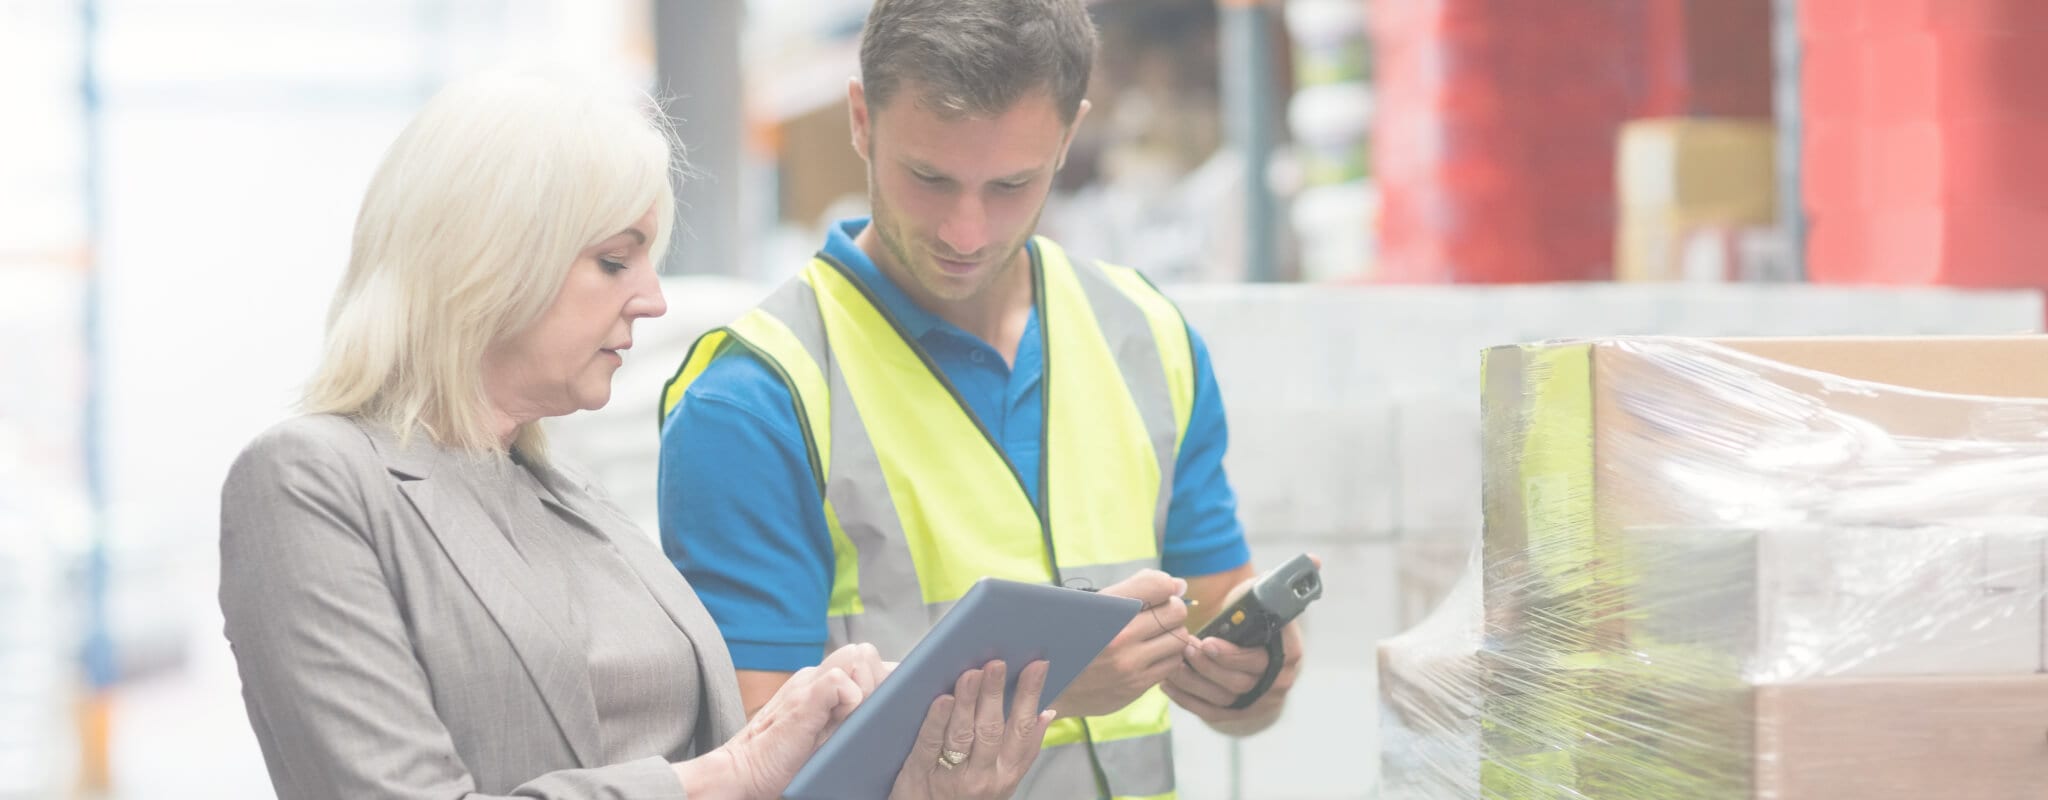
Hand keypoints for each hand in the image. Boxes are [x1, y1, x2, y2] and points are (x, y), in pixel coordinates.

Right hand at [691, 643, 885, 799]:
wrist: (742, 774)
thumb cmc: (784, 763)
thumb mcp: (824, 735)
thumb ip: (847, 716)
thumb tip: (886, 709)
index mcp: (820, 683)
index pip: (866, 662)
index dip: (885, 679)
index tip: (892, 704)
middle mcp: (814, 677)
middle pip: (866, 654)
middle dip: (880, 681)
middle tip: (872, 716)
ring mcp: (807, 684)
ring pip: (859, 657)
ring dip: (868, 688)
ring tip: (857, 720)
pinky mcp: (803, 698)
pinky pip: (841, 680)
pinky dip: (852, 701)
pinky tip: (842, 724)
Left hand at [890, 659, 1054, 799]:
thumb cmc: (966, 795)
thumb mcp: (1001, 779)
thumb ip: (1023, 749)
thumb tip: (1046, 713)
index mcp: (1006, 773)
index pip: (1023, 729)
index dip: (1030, 696)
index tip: (1037, 665)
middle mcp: (983, 777)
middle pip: (992, 729)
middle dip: (995, 693)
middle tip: (997, 663)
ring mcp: (952, 776)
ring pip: (963, 734)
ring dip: (968, 701)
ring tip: (971, 673)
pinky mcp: (920, 773)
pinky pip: (931, 744)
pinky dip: (937, 721)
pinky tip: (943, 699)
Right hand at [1046, 569, 1189, 718]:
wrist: (1047, 686)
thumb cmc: (1069, 638)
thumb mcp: (1088, 604)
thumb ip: (1134, 589)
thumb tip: (1179, 585)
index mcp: (1103, 609)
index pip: (1158, 585)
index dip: (1167, 585)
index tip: (1163, 590)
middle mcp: (1118, 637)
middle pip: (1175, 611)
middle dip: (1171, 609)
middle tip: (1158, 614)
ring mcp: (1128, 665)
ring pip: (1179, 638)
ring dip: (1171, 634)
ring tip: (1155, 635)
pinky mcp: (1135, 687)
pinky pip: (1172, 664)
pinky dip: (1166, 656)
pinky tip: (1150, 654)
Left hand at [1164, 582, 1305, 736]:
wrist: (1255, 649)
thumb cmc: (1256, 619)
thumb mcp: (1266, 598)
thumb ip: (1279, 582)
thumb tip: (1314, 560)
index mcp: (1289, 652)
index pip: (1261, 659)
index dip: (1233, 655)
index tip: (1207, 642)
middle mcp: (1278, 681)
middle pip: (1239, 682)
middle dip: (1207, 666)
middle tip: (1184, 648)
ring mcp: (1259, 701)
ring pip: (1222, 698)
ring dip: (1193, 682)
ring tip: (1171, 663)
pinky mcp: (1239, 713)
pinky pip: (1210, 711)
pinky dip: (1187, 699)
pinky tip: (1168, 684)